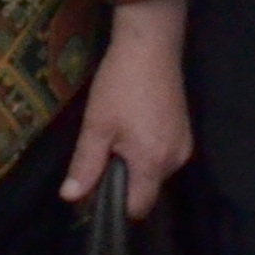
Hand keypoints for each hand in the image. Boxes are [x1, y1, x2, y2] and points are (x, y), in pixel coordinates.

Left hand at [61, 0, 192, 218]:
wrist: (150, 46)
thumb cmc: (119, 86)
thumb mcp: (96, 126)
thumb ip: (86, 165)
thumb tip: (70, 198)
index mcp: (154, 163)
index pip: (137, 208)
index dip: (114, 205)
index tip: (95, 189)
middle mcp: (176, 161)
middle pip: (145, 190)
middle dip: (122, 181)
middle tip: (101, 152)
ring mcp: (184, 145)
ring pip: (154, 172)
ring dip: (134, 164)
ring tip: (115, 135)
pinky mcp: (184, 131)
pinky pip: (162, 155)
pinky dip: (145, 150)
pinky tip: (132, 127)